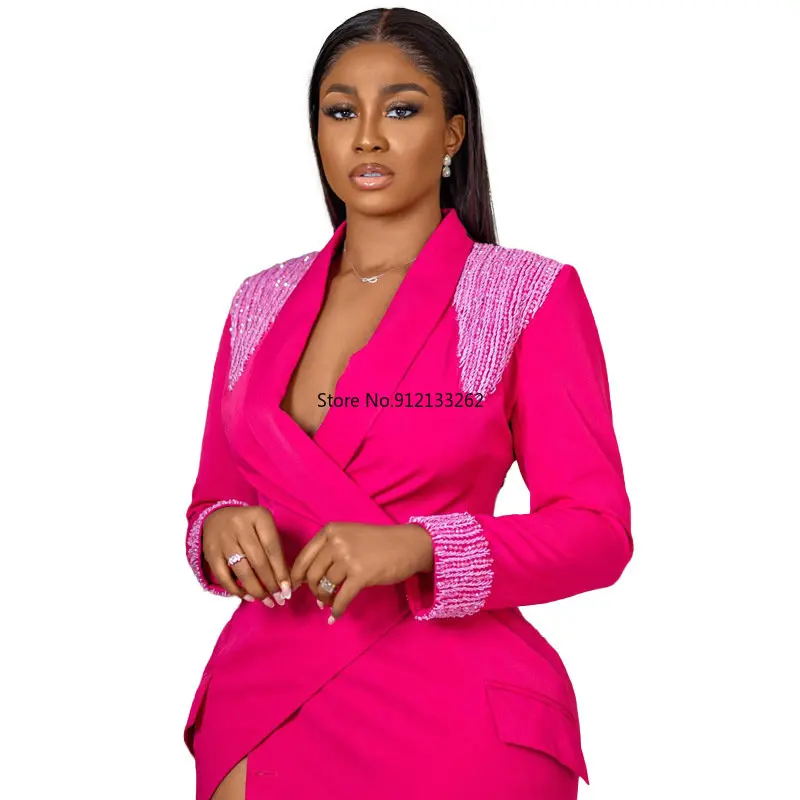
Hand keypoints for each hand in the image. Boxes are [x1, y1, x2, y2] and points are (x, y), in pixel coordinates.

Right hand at [202, 505, 291, 606]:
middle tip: (279, 599)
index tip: (288, 589)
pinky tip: (248, 597)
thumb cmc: (249, 526)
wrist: (217, 517)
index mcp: (259, 516)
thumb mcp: (265, 528)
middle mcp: (240, 526)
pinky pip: (224, 577)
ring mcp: (224, 540)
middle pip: (258, 561)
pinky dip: (236, 590)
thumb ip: (275, 550)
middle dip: (270, 584)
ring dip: (256, 590)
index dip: (281, 572)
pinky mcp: (211, 553)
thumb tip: (285, 582)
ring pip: (242, 571)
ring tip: (267, 601)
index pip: (273, 548)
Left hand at [289, 521, 432, 622]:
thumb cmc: (378, 542)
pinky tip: (335, 616)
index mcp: (331, 530)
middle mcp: (336, 542)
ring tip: (328, 603)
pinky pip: (341, 598)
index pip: (303, 557)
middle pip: (312, 574)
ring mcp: (348, 558)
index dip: (296, 576)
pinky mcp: (361, 575)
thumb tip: (306, 579)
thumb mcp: (349, 536)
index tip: (294, 588)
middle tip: (319, 598)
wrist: (408, 545)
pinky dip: (337, 609)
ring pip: (325, 587)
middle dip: (313, 590)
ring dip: (325, 599)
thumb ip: (328, 551)